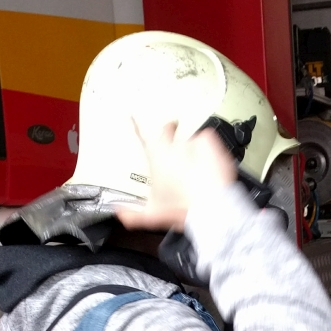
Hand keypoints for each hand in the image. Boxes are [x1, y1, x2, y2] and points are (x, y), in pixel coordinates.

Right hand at [116, 124, 236, 232]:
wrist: (210, 207)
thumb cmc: (182, 207)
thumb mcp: (154, 214)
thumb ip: (133, 215)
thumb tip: (121, 214)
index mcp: (155, 157)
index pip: (140, 132)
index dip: (136, 123)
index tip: (133, 116)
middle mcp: (171, 145)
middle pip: (168, 128)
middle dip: (171, 132)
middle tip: (176, 140)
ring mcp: (190, 141)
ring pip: (190, 138)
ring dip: (193, 149)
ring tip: (198, 165)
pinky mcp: (208, 141)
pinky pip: (206, 138)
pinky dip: (209, 148)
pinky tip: (208, 162)